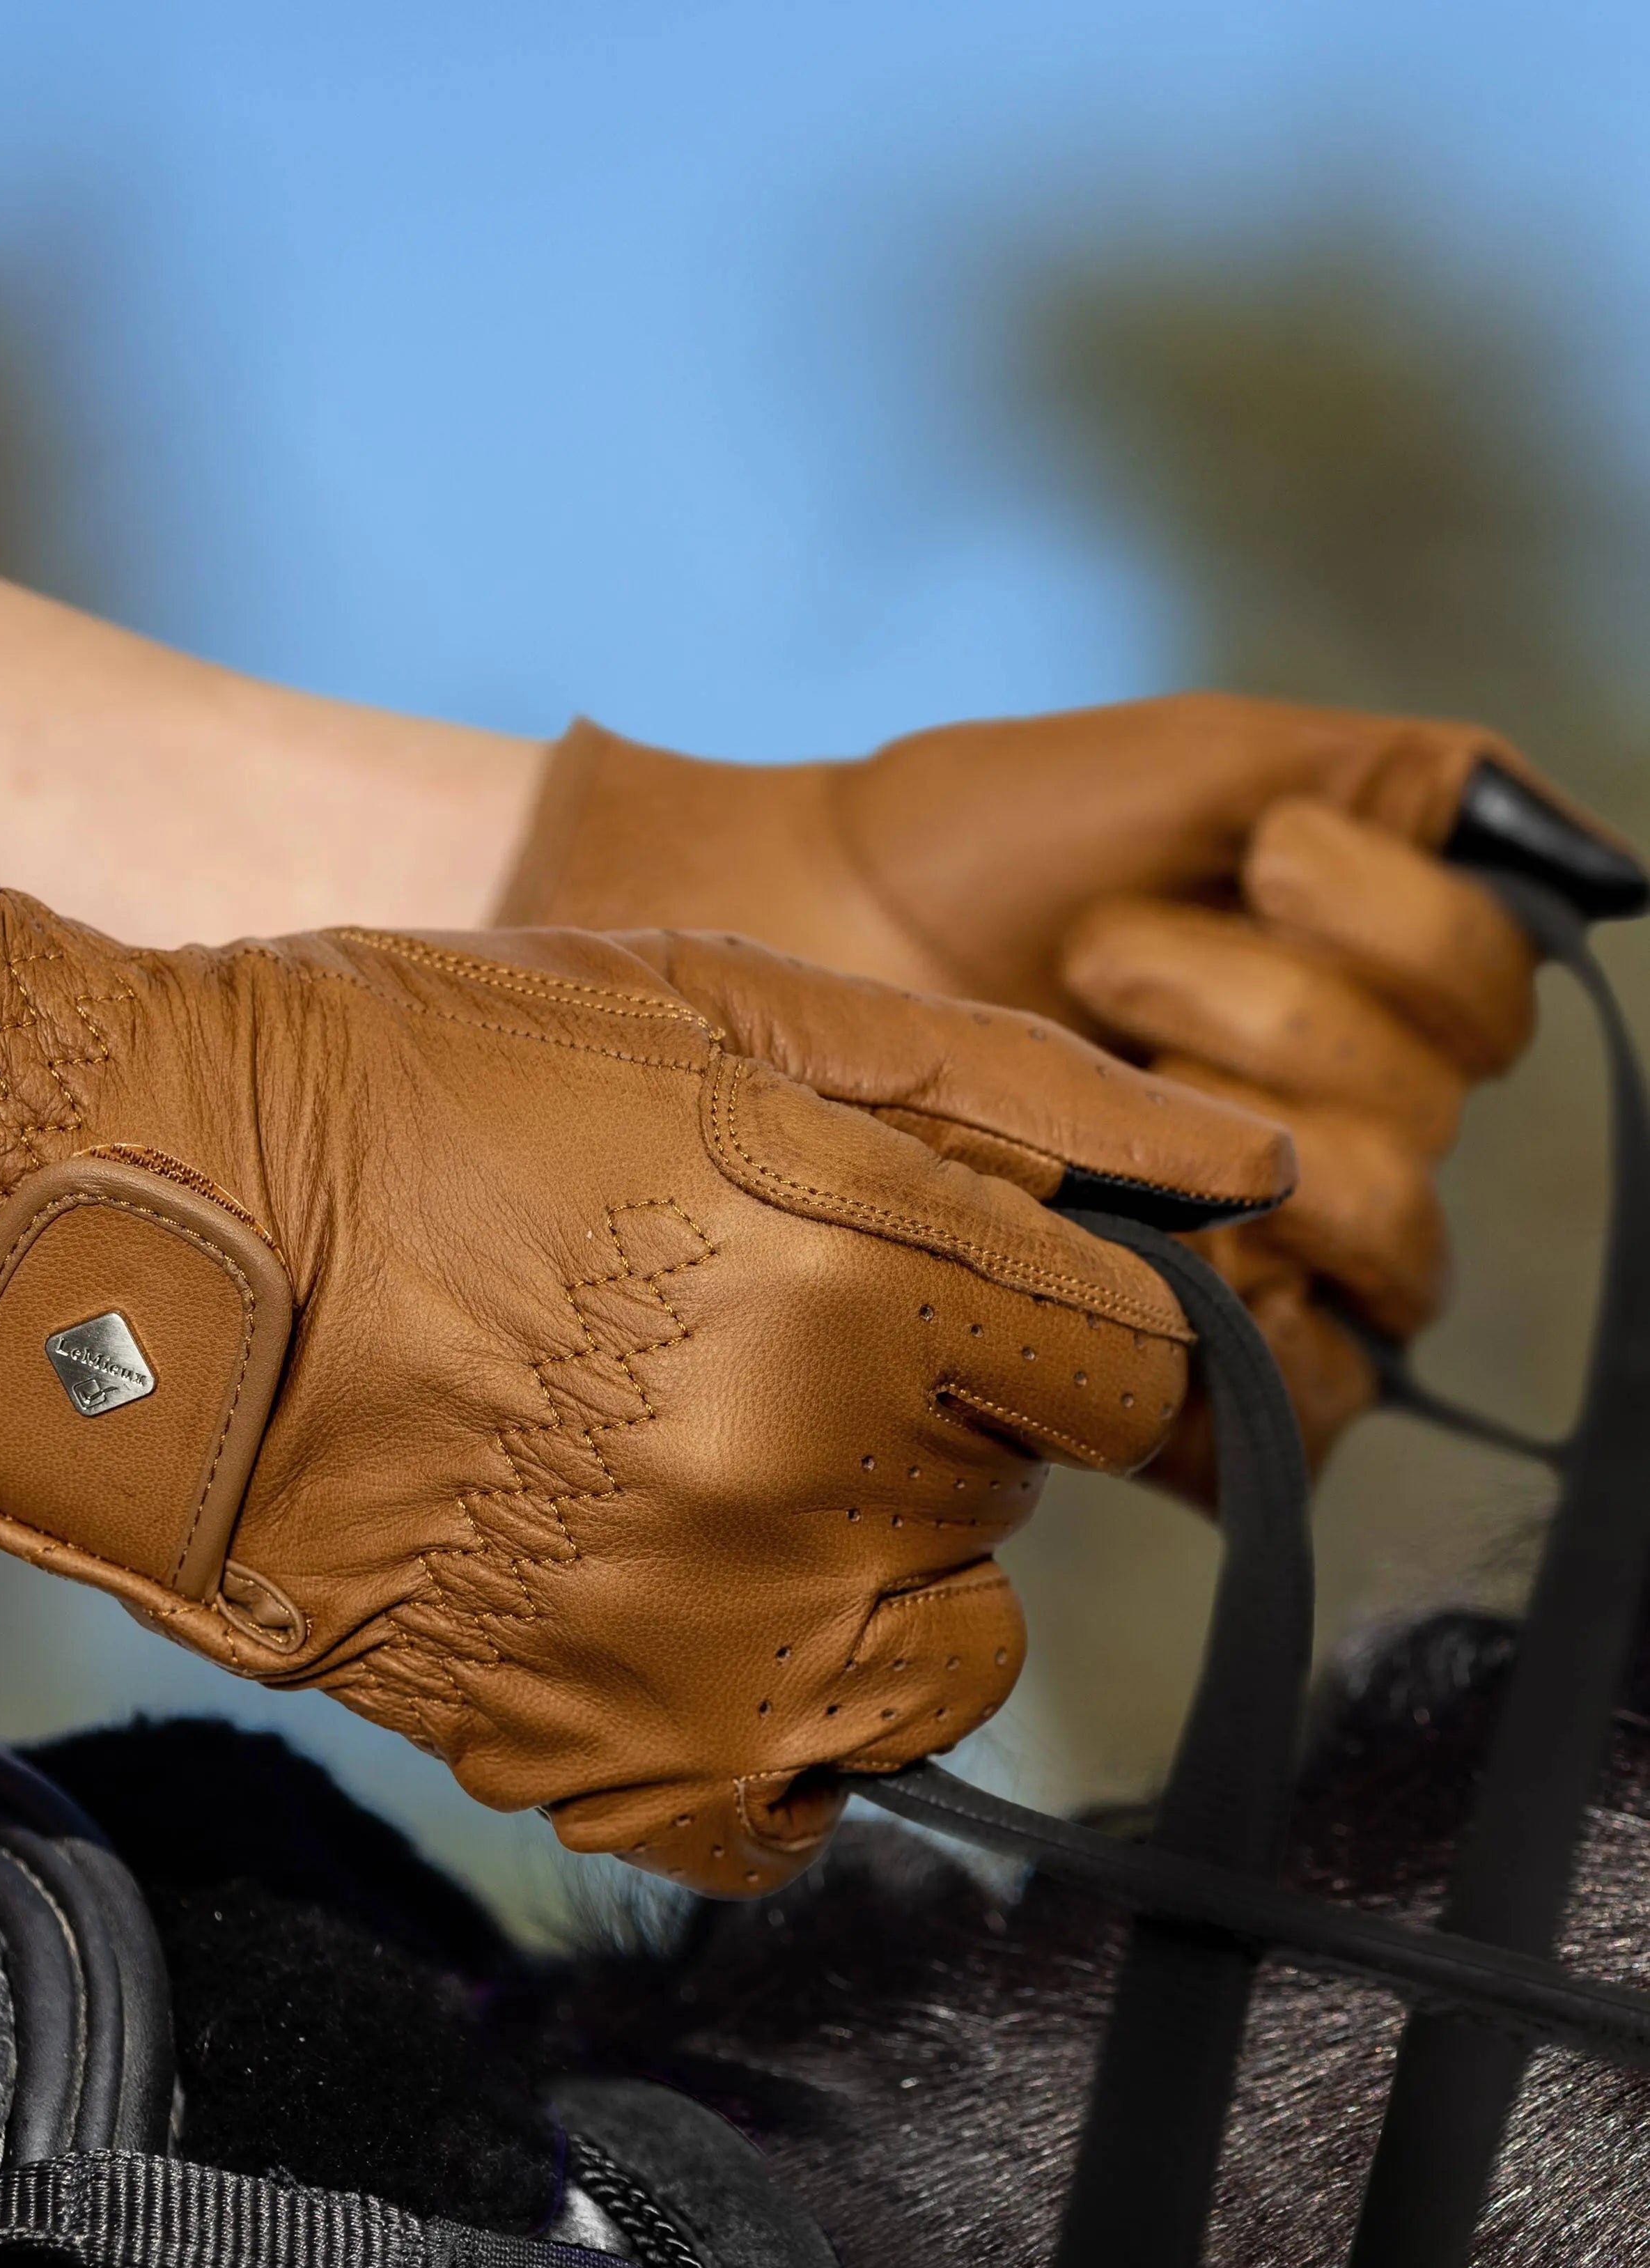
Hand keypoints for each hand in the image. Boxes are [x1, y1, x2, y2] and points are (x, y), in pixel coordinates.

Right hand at [0, 869, 1284, 1891]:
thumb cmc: (414, 1088)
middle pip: (1021, 1495)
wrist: (135, 1246)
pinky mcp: (597, 1758)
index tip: (984, 1312)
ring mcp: (701, 1638)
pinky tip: (667, 1610)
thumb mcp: (715, 1008)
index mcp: (854, 1266)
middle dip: (940, 1420)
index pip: (1135, 1363)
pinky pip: (795, 1817)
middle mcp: (804, 1473)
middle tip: (759, 1340)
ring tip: (717, 1481)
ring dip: (877, 1582)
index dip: (1069, 1327)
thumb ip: (1003, 1089)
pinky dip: (765, 1731)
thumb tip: (1241, 1166)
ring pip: (942, 1668)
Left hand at [499, 696, 1641, 1486]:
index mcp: (1364, 1010)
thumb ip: (1403, 787)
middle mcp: (1338, 1148)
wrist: (793, 947)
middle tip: (1101, 962)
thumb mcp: (1206, 767)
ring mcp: (1265, 1272)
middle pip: (1426, 1136)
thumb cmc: (978, 853)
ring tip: (1067, 1078)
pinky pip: (1314, 1405)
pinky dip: (1246, 1324)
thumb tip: (1595, 859)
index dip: (1384, 929)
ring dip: (1222, 1139)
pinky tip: (1121, 1239)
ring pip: (1381, 1253)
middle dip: (1261, 1021)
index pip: (1491, 1010)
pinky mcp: (1183, 1380)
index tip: (1243, 858)